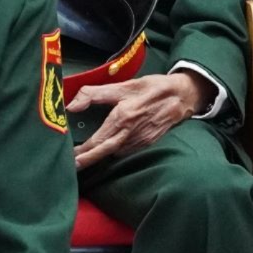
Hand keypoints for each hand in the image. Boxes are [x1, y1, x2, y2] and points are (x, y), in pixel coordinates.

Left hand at [68, 70, 210, 168]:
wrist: (182, 96)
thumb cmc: (151, 88)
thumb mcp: (123, 86)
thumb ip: (94, 94)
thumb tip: (71, 106)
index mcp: (122, 117)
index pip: (97, 141)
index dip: (82, 151)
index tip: (70, 157)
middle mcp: (130, 133)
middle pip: (104, 152)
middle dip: (88, 160)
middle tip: (73, 166)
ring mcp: (140, 141)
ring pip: (115, 153)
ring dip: (101, 156)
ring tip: (86, 156)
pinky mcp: (147, 143)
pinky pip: (126, 151)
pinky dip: (115, 152)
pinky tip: (108, 148)